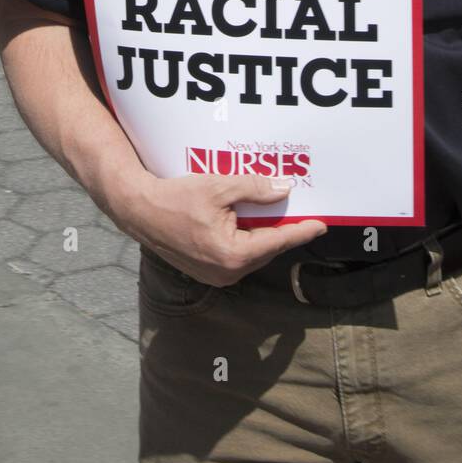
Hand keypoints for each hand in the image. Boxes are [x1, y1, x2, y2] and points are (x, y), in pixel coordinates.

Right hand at [118, 173, 327, 286]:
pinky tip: (250, 222)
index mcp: (233, 254)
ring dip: (264, 235)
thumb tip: (284, 190)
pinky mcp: (207, 272)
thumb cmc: (176, 198)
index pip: (278, 240)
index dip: (302, 231)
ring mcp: (216, 276)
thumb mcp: (220, 186)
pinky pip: (237, 256)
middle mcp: (227, 272)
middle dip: (282, 230)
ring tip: (275, 214)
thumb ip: (255, 189)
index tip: (322, 225)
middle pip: (266, 248)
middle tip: (299, 211)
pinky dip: (247, 240)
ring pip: (253, 253)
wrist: (139, 211)